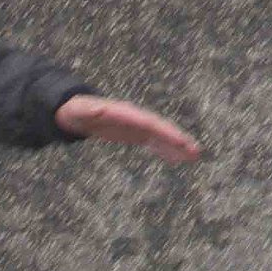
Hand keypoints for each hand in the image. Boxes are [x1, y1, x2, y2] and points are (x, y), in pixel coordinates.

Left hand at [56, 95, 200, 164]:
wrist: (75, 111)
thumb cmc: (77, 111)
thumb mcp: (80, 111)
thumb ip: (91, 111)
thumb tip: (98, 110)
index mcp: (126, 114)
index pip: (150, 123)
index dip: (166, 132)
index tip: (181, 141)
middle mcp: (136, 119)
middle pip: (161, 130)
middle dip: (178, 140)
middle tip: (196, 151)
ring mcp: (137, 127)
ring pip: (161, 137)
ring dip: (177, 147)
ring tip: (194, 157)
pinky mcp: (135, 134)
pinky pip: (154, 143)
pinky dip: (166, 151)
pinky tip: (177, 160)